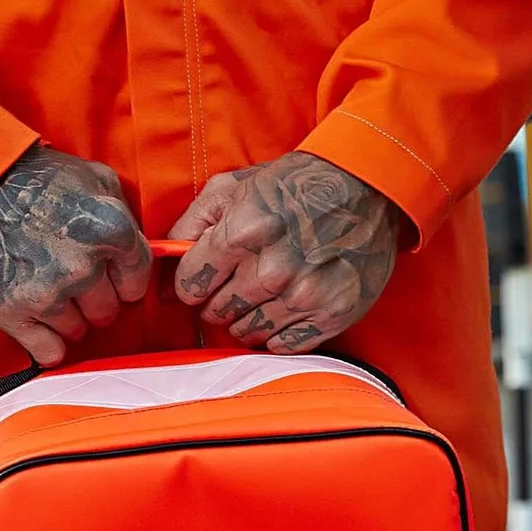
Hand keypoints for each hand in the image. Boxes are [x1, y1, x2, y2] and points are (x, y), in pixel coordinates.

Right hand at [0, 146, 151, 367]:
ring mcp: (48, 292)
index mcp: (111, 230)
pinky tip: (39, 324)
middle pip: (108, 311)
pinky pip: (49, 351)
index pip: (138, 282)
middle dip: (95, 298)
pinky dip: (47, 343)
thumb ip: (123, 213)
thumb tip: (138, 247)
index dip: (124, 279)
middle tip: (72, 279)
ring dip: (68, 316)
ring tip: (47, 289)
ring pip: (78, 331)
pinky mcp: (13, 312)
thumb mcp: (93, 176)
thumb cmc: (34, 177)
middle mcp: (83, 266)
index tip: (110, 277)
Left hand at [167, 150, 405, 352]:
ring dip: (245, 318)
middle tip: (233, 283)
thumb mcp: (233, 186)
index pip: (189, 285)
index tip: (201, 278)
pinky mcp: (332, 314)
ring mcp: (304, 295)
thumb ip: (191, 224)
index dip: (190, 283)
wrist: (367, 186)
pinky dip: (277, 332)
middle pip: (216, 312)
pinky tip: (283, 308)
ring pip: (247, 333)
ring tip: (260, 294)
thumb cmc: (295, 185)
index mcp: (243, 232)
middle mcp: (272, 269)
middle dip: (217, 300)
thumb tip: (163, 267)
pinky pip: (284, 345)